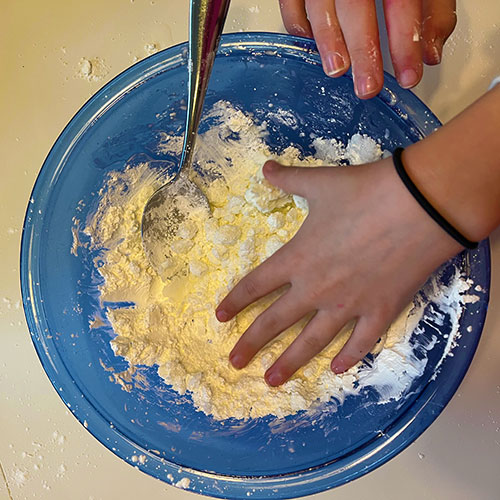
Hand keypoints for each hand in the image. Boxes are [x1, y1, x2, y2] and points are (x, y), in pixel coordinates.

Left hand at [216, 158, 461, 385]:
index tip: (220, 318)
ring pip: (311, 342)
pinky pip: (360, 343)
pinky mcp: (380, 312)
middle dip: (251, 344)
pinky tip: (336, 370)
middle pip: (274, 322)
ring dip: (289, 363)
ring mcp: (348, 305)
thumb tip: (266, 167)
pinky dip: (348, 358)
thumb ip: (289, 179)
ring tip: (272, 381)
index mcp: (297, 259)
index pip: (255, 285)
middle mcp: (315, 289)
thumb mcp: (320, 182)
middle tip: (233, 363)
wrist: (418, 205)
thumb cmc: (364, 192)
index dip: (235, 302)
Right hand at [279, 0, 456, 97]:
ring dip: (328, 41)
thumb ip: (433, 10)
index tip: (409, 76)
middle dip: (363, 51)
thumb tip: (431, 53)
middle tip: (368, 86)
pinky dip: (298, 26)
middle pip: (357, 8)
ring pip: (321, 5)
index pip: (401, 4)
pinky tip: (310, 45)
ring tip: (337, 70)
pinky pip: (291, 3)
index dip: (406, 43)